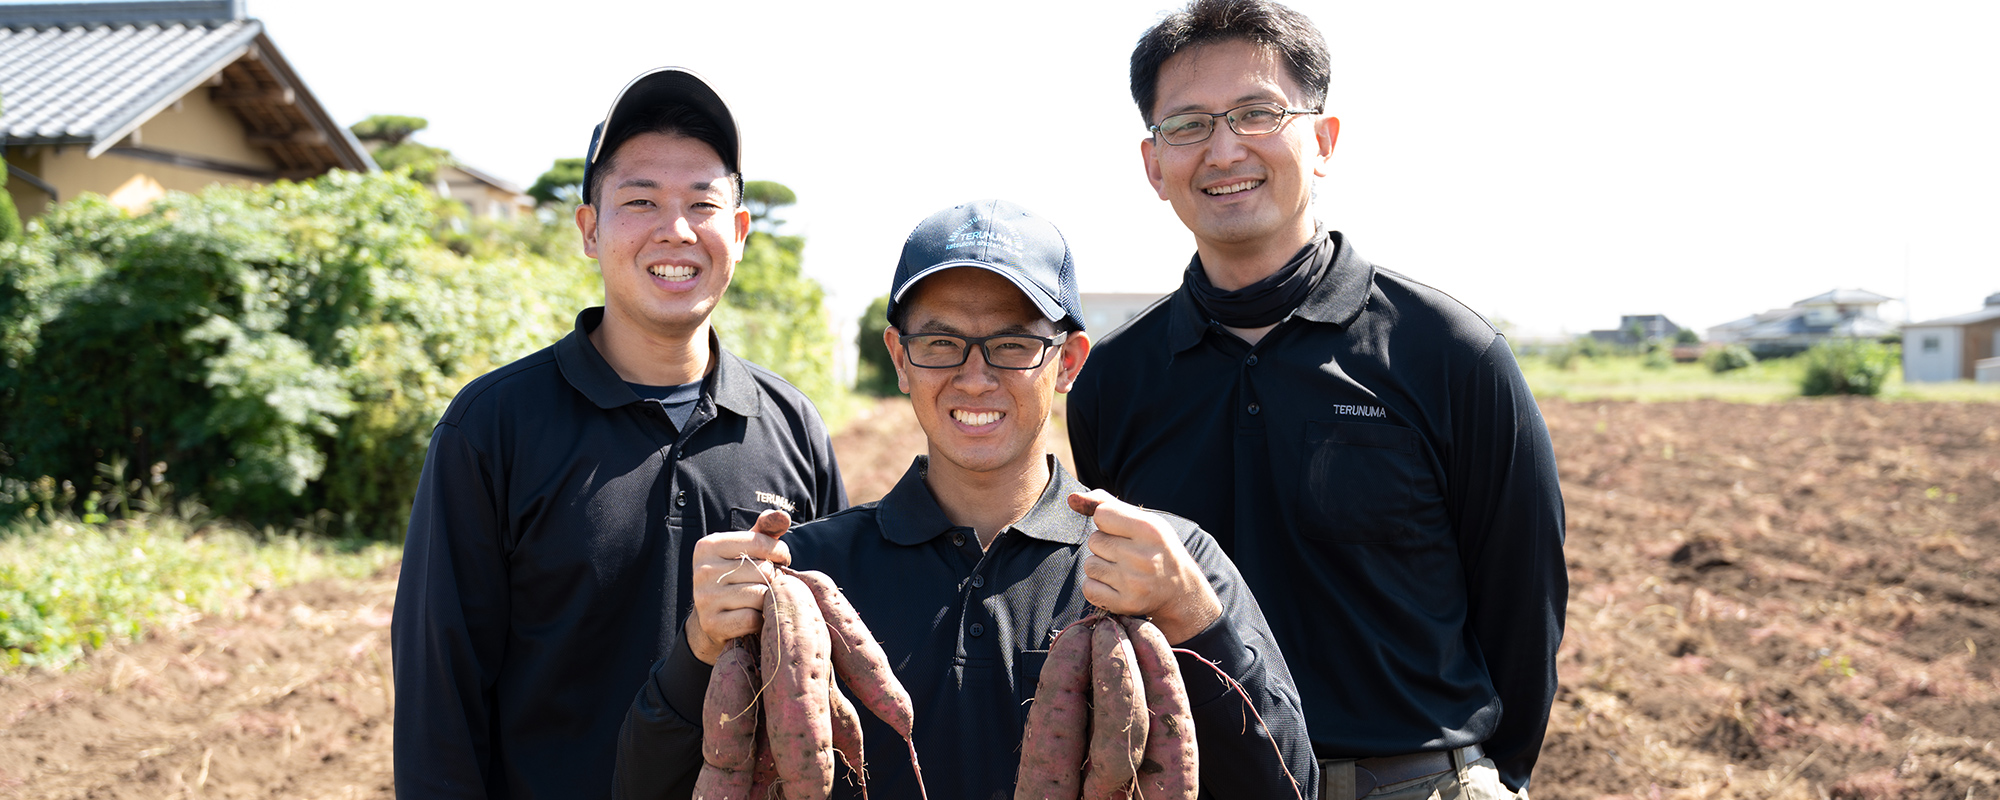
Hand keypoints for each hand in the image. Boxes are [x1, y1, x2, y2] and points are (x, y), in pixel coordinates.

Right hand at [686, 510, 791, 663]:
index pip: (760, 542)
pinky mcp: (712, 623)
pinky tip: (753, 617)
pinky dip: (760, 620)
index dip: (780, 552)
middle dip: (775, 578)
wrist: (710, 618)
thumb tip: (783, 516)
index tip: (781, 559)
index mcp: (708, 545)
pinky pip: (753, 618)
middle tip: (769, 583)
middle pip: (763, 570)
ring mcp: (705, 598)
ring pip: (760, 595)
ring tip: (761, 600)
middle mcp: (703, 570)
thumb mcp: (746, 549)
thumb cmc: (736, 576)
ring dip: (768, 600)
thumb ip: (765, 530)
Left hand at [1071, 490, 1221, 644]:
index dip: (1107, 522)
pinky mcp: (1126, 604)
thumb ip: (1106, 503)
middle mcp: (1142, 556)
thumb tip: (1071, 498)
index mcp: (1149, 529)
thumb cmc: (1156, 549)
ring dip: (1100, 567)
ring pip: (1089, 565)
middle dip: (1104, 546)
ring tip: (1122, 570)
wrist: (1180, 591)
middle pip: (1094, 541)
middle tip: (1126, 554)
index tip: (1124, 532)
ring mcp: (1133, 583)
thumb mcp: (1143, 520)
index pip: (1101, 514)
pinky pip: (1089, 588)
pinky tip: (1116, 586)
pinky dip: (1097, 587)